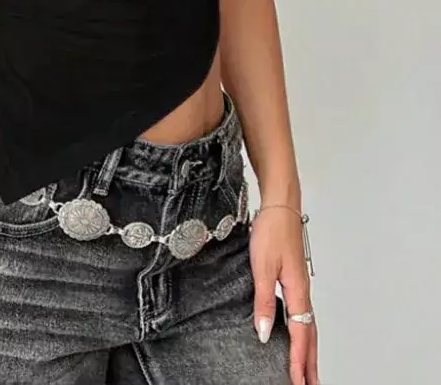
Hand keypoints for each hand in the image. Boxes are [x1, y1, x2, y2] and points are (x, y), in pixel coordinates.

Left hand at [249, 205, 318, 384]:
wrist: (280, 205)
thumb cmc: (272, 230)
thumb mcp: (262, 267)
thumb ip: (263, 301)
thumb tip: (264, 333)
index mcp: (297, 292)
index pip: (300, 335)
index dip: (297, 361)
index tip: (296, 382)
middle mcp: (302, 292)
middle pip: (310, 336)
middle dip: (310, 364)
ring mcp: (300, 286)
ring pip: (308, 326)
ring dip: (308, 350)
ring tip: (306, 370)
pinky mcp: (294, 279)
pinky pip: (302, 314)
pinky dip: (303, 332)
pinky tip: (297, 336)